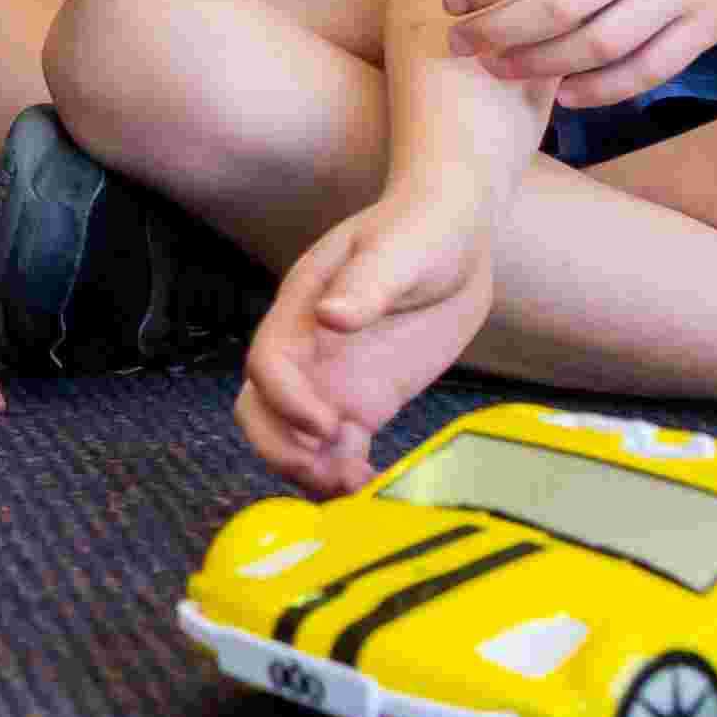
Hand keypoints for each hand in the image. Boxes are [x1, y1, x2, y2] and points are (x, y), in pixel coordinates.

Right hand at [237, 176, 501, 496]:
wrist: (455, 235)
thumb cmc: (422, 227)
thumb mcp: (399, 249)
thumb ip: (366, 284)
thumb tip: (331, 316)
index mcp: (302, 308)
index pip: (267, 365)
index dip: (285, 401)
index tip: (326, 426)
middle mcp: (309, 351)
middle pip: (261, 410)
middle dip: (281, 447)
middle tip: (325, 470)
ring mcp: (334, 380)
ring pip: (293, 439)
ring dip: (311, 470)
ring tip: (354, 488)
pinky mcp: (366, 401)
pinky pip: (340, 450)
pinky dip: (345, 476)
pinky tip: (371, 487)